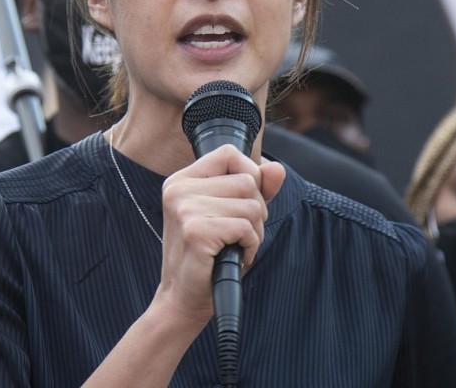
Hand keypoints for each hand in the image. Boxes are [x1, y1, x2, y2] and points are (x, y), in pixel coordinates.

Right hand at [151, 145, 285, 327]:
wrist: (182, 301)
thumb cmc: (209, 258)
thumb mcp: (231, 216)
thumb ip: (255, 190)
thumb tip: (276, 168)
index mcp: (182, 180)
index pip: (229, 154)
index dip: (250, 175)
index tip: (244, 203)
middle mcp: (179, 189)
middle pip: (247, 180)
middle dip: (257, 211)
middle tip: (239, 235)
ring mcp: (185, 209)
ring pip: (251, 205)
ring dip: (255, 232)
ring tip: (236, 248)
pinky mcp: (196, 231)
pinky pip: (246, 227)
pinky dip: (251, 246)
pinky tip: (236, 257)